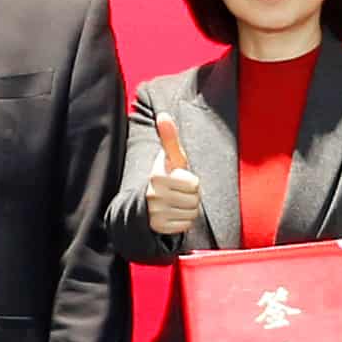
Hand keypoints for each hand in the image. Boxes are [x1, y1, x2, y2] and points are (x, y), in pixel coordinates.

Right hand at [136, 99, 203, 240]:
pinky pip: (185, 225)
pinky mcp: (158, 227)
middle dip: (191, 197)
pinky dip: (183, 221)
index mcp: (156, 176)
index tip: (179, 180)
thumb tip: (164, 114)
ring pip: (191, 213)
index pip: (194, 183)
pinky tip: (174, 214)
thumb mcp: (169, 159)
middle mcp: (153, 194)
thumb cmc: (166, 177)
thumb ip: (169, 138)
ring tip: (177, 203)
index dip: (191, 182)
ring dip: (188, 209)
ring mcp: (155, 212)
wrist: (147, 203)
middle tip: (179, 194)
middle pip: (194, 199)